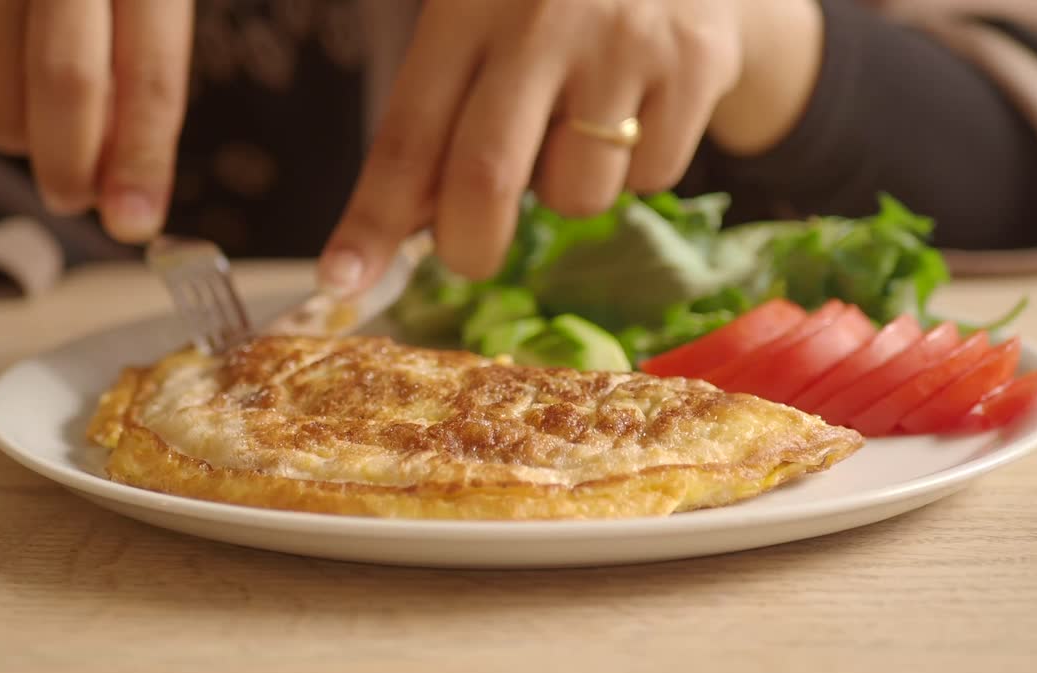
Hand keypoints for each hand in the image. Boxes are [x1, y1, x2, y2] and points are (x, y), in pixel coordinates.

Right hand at [0, 0, 193, 240]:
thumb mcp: (145, 16)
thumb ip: (141, 95)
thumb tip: (130, 204)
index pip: (150, 77)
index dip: (141, 159)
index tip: (132, 223)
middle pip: (66, 79)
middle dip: (68, 162)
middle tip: (71, 197)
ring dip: (17, 131)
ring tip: (38, 119)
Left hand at [319, 0, 821, 293]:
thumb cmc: (554, 0)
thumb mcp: (482, 26)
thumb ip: (443, 115)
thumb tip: (404, 228)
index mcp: (469, 5)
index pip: (408, 133)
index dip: (372, 219)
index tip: (340, 280)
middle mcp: (542, 19)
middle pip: (485, 178)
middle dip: (469, 245)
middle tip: (470, 255)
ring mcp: (624, 42)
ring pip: (577, 194)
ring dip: (568, 193)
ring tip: (581, 131)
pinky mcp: (696, 65)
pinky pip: (653, 177)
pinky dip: (638, 171)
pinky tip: (640, 111)